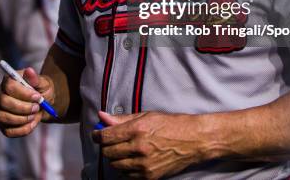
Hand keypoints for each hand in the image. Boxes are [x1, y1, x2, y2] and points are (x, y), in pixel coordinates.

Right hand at [0, 67, 55, 137]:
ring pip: (4, 117)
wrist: (43, 105)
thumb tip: (29, 70)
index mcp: (8, 81)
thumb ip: (36, 79)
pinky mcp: (3, 125)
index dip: (24, 93)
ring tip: (34, 115)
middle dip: (23, 107)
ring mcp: (0, 110)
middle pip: (4, 102)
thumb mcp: (43, 83)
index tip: (37, 97)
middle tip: (37, 108)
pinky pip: (8, 131)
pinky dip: (23, 129)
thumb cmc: (41, 91)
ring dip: (23, 119)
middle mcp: (0, 95)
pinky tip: (31, 123)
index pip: (9, 86)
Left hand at [92, 110, 209, 178]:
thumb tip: (102, 117)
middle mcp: (139, 147)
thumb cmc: (171, 124)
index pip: (106, 136)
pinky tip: (131, 160)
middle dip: (105, 146)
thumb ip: (122, 119)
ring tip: (122, 150)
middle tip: (110, 141)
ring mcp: (144, 164)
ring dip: (114, 157)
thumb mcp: (146, 116)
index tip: (96, 134)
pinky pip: (127, 175)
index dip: (97, 135)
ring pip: (115, 164)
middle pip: (108, 152)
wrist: (193, 140)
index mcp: (136, 129)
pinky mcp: (150, 176)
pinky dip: (125, 168)